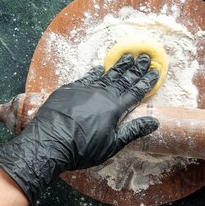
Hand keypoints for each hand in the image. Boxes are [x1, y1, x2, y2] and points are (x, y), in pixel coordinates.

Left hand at [0, 54, 159, 205]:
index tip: (156, 71)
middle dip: (136, 68)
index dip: (147, 82)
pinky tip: (100, 68)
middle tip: (145, 57)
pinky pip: (86, 77)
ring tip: (128, 57)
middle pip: (123, 79)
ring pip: (106, 75)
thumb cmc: (82, 148)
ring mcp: (85, 90)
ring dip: (119, 67)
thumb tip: (155, 121)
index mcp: (115, 108)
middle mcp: (102, 94)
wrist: (48, 142)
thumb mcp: (112, 145)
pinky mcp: (69, 90)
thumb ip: (133, 130)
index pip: (136, 92)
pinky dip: (95, 72)